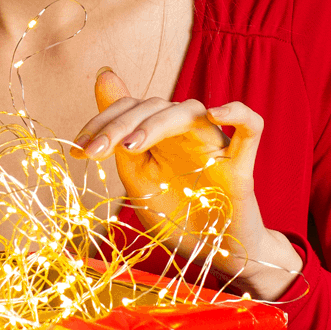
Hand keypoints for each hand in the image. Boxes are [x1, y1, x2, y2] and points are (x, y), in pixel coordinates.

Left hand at [70, 69, 300, 299]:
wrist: (211, 254)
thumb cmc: (175, 214)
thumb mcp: (137, 175)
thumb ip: (119, 133)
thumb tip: (102, 75)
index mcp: (159, 134)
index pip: (130, 108)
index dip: (102, 122)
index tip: (79, 149)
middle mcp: (186, 132)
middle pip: (154, 106)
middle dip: (118, 125)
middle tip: (93, 151)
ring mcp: (214, 145)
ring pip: (189, 111)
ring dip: (157, 123)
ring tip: (131, 146)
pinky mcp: (241, 165)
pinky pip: (251, 127)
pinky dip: (237, 113)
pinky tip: (216, 113)